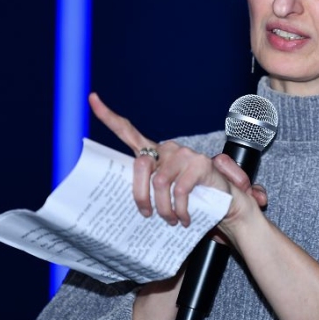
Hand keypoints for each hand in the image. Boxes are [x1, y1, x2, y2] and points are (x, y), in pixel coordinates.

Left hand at [88, 92, 267, 228]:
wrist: (226, 204)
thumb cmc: (193, 200)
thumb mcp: (166, 196)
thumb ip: (149, 192)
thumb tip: (128, 206)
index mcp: (155, 154)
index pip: (128, 131)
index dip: (108, 115)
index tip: (92, 99)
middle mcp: (168, 149)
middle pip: (140, 167)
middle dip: (139, 197)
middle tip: (146, 216)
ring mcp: (184, 155)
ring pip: (159, 183)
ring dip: (163, 208)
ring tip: (170, 221)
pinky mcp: (200, 164)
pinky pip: (180, 191)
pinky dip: (180, 209)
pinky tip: (184, 218)